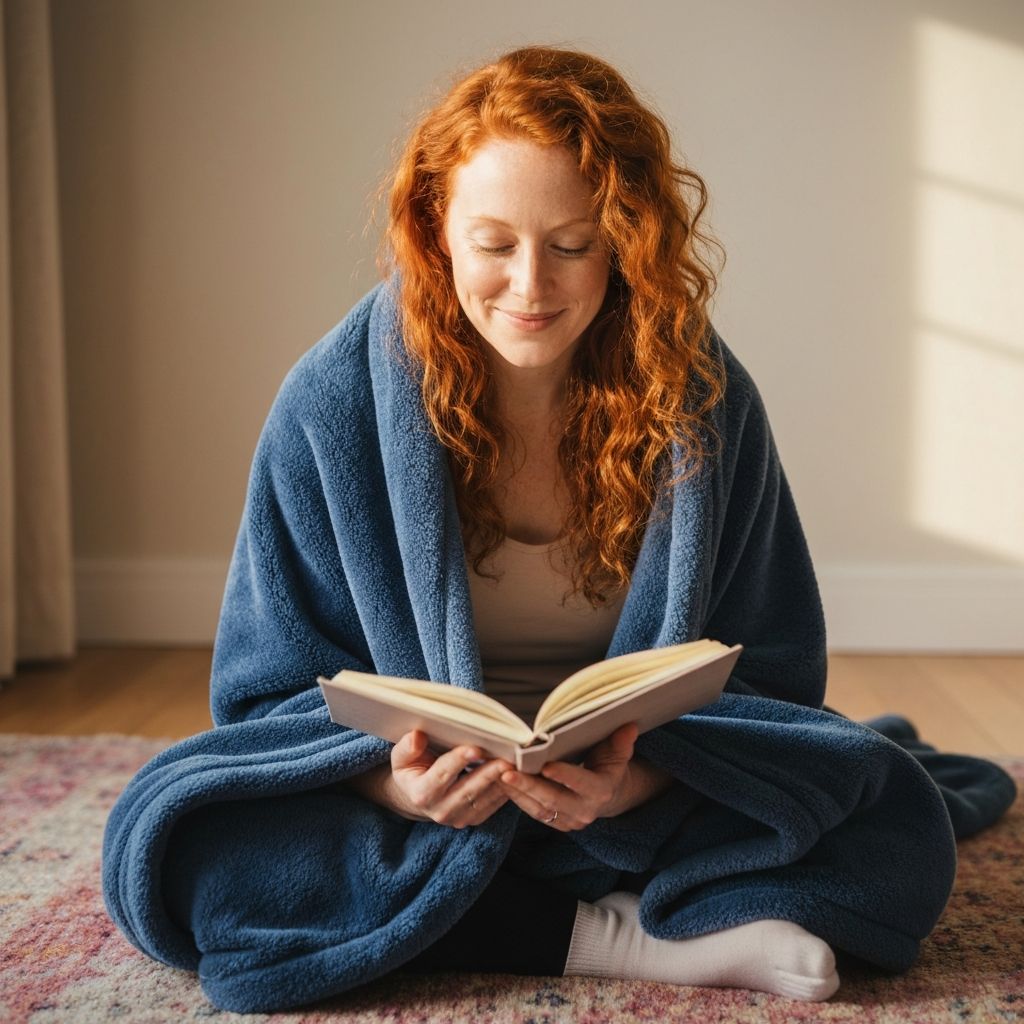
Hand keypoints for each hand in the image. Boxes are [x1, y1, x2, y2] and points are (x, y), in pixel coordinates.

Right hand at [383, 730, 513, 827]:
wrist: (416, 795)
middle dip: (488, 774)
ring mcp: (458, 818)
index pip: (442, 775)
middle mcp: (440, 811)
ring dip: (501, 782)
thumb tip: (417, 736)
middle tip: (506, 759)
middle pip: (468, 790)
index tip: (475, 748)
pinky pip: (493, 805)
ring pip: (484, 799)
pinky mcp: (473, 819)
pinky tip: (514, 774)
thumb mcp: (401, 757)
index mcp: (421, 794)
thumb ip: (407, 747)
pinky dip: (505, 790)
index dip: (458, 761)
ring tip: (515, 764)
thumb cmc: (411, 769)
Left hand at [499, 722, 671, 830]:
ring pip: (539, 808)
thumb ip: (621, 742)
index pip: (581, 783)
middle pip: (554, 799)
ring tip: (498, 774)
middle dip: (529, 786)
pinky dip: (516, 797)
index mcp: (601, 791)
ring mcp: (569, 820)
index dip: (564, 776)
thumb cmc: (609, 766)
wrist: (610, 795)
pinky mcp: (556, 823)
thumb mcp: (618, 754)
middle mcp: (585, 810)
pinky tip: (501, 782)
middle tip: (507, 771)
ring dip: (516, 792)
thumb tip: (629, 726)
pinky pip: (533, 812)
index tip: (546, 765)